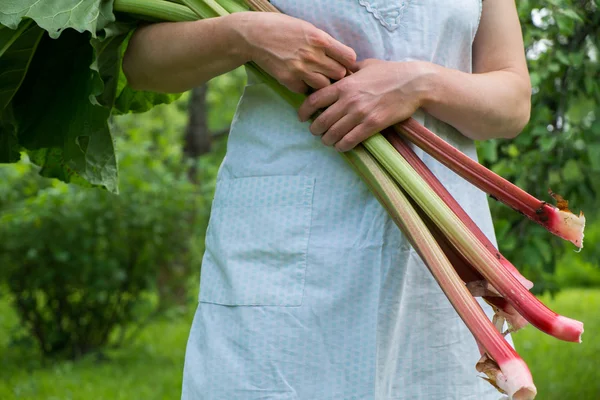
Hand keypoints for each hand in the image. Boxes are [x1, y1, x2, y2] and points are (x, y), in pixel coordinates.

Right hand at [234, 13, 355, 92]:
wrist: (254, 35)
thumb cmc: (281, 28)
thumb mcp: (307, 28)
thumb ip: (324, 42)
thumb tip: (340, 57)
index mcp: (320, 39)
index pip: (349, 57)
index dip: (348, 63)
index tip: (343, 64)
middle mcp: (313, 55)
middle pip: (339, 74)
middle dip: (336, 75)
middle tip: (329, 74)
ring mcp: (301, 69)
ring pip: (324, 86)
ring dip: (322, 84)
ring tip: (315, 78)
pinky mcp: (289, 80)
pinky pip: (305, 91)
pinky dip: (304, 88)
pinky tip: (300, 80)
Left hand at [297, 59, 432, 150]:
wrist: (414, 83)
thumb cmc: (390, 72)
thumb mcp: (365, 66)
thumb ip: (348, 71)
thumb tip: (338, 72)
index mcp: (344, 85)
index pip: (314, 100)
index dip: (303, 112)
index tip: (302, 118)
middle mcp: (348, 100)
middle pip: (321, 121)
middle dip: (315, 129)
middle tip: (316, 132)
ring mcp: (359, 114)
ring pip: (333, 134)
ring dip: (328, 140)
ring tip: (329, 140)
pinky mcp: (371, 125)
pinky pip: (349, 141)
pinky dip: (342, 146)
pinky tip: (342, 146)